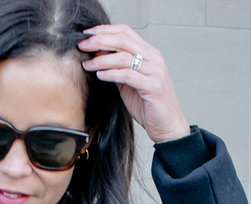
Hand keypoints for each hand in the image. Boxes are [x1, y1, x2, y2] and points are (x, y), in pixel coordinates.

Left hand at [78, 25, 190, 144]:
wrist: (168, 126)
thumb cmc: (149, 107)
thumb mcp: (129, 84)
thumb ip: (117, 69)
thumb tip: (98, 56)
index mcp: (149, 53)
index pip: (125, 32)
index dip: (105, 30)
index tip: (87, 34)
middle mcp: (153, 58)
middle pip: (123, 39)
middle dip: (99, 40)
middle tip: (83, 45)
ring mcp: (155, 71)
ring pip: (124, 57)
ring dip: (101, 60)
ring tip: (88, 64)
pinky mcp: (153, 86)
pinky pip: (128, 75)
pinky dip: (112, 74)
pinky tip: (100, 75)